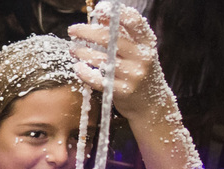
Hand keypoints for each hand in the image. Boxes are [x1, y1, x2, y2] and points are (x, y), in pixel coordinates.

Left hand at [68, 3, 165, 122]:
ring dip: (82, 52)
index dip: (116, 13)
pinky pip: (98, 80)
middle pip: (111, 38)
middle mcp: (142, 57)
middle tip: (73, 30)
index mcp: (147, 43)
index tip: (99, 9)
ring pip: (101, 59)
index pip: (134, 21)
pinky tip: (77, 67)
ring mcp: (133, 75)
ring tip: (73, 50)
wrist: (150, 103)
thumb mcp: (136, 51)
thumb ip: (121, 33)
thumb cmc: (137, 72)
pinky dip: (85, 72)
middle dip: (88, 32)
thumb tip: (101, 12)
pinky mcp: (123, 91)